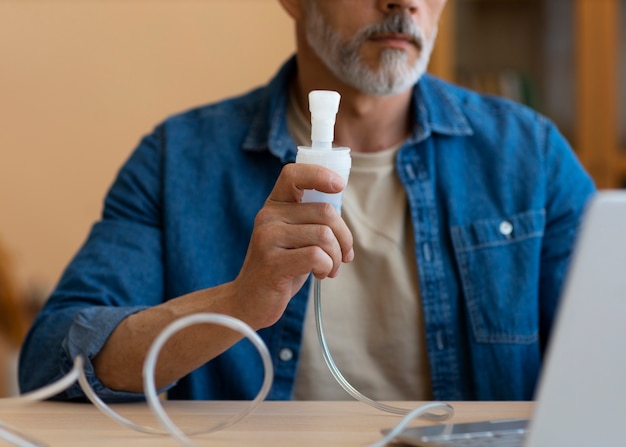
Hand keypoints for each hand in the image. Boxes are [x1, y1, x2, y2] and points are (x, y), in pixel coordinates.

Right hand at [233, 163, 353, 328]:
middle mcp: (268, 216)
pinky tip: (319, 274)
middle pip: (325, 212)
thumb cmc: (281, 266)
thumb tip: (340, 198)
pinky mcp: (272, 263)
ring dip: (335, 256)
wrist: (249, 300)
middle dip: (343, 236)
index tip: (339, 186)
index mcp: (274, 205)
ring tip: (328, 268)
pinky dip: (327, 267)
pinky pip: (316, 256)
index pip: (293, 174)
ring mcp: (268, 238)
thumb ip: (311, 217)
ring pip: (324, 235)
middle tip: (342, 255)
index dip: (320, 175)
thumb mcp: (294, 236)